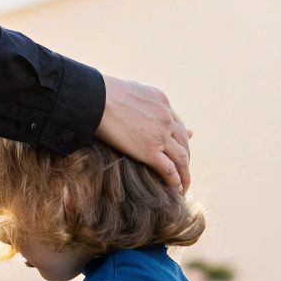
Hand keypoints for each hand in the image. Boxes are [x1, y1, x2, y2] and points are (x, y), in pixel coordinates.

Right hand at [95, 74, 192, 193]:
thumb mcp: (127, 90)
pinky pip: (169, 170)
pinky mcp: (150, 150)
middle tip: (183, 170)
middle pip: (183, 142)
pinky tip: (176, 190)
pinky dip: (175, 182)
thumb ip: (137, 99)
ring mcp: (160, 135)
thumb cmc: (101, 93)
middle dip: (184, 158)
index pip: (176, 123)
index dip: (180, 139)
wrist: (95, 98)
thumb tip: (133, 103)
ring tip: (184, 186)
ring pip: (181, 159)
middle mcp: (166, 118)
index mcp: (161, 101)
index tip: (180, 149)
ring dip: (184, 174)